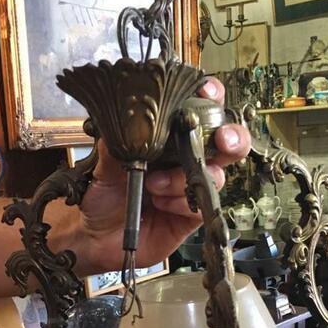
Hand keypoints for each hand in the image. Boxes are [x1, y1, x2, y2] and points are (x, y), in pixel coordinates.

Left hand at [75, 77, 250, 273]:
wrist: (95, 234)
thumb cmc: (103, 193)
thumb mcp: (105, 159)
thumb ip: (120, 136)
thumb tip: (128, 113)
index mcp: (169, 136)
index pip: (200, 109)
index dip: (211, 97)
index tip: (206, 94)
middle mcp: (185, 158)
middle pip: (227, 141)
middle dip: (231, 137)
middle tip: (222, 140)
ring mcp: (191, 186)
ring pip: (215, 174)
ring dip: (184, 176)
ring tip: (154, 184)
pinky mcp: (191, 216)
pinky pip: (200, 204)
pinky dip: (180, 202)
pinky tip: (160, 204)